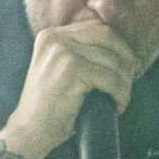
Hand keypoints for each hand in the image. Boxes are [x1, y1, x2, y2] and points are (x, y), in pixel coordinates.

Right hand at [0, 20, 135, 158]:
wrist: (28, 131)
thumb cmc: (46, 107)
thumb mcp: (55, 69)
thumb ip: (76, 53)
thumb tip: (116, 48)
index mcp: (50, 35)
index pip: (95, 27)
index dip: (117, 44)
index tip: (125, 63)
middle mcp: (55, 39)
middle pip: (107, 37)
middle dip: (125, 57)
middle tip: (130, 78)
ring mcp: (63, 53)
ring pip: (112, 60)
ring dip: (125, 81)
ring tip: (122, 97)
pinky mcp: (73, 71)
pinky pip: (111, 79)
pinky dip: (120, 94)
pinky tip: (118, 105)